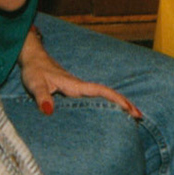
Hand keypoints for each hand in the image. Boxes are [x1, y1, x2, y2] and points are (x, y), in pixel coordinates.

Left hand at [17, 32, 140, 119]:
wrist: (34, 58)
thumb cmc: (34, 71)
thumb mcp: (35, 84)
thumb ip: (42, 97)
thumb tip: (49, 111)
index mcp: (75, 85)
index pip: (101, 92)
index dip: (116, 100)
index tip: (130, 109)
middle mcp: (80, 87)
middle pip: (107, 94)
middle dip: (124, 103)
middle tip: (139, 116)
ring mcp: (79, 89)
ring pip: (103, 96)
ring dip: (117, 104)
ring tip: (131, 116)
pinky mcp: (75, 91)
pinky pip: (95, 98)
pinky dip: (106, 104)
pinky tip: (108, 112)